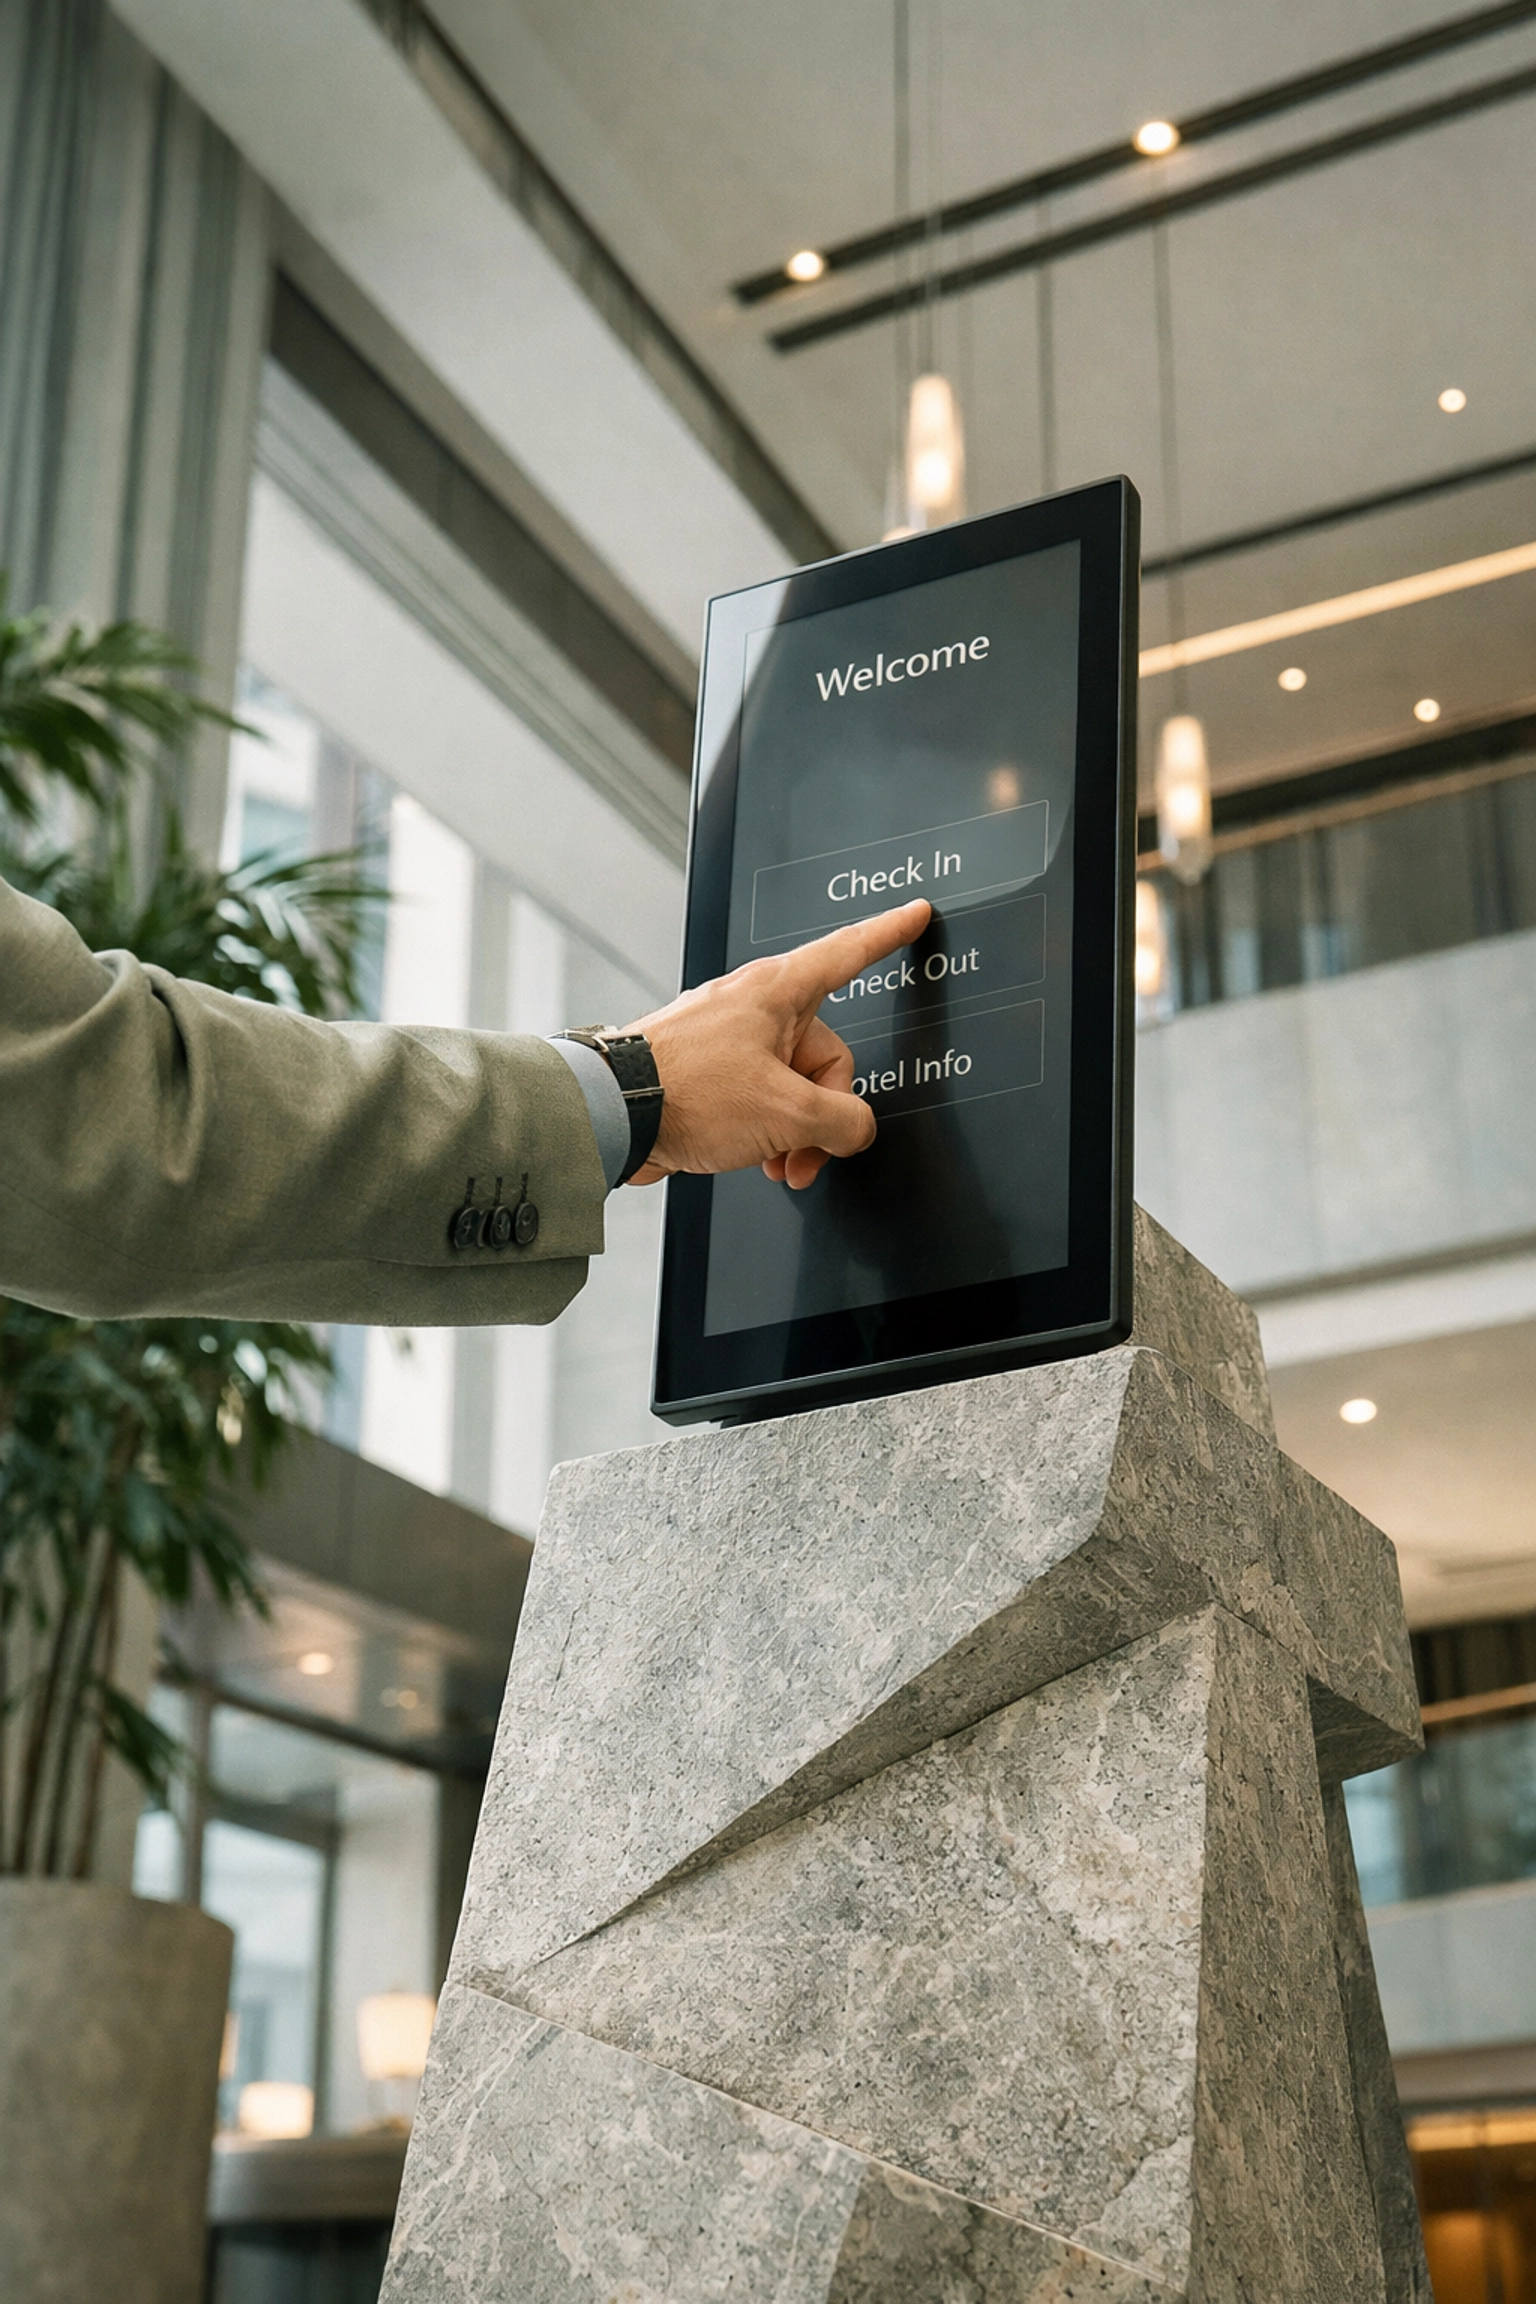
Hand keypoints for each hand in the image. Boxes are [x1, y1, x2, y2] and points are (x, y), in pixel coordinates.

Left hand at [621, 898, 930, 1189]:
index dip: (888, 933)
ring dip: (793, 1132)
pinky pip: (757, 1097)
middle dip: (823, 1113)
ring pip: (791, 1084)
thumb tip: (853, 1130)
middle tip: (809, 1149)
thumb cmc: (687, 1093)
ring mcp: (728, 1039)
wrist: (614, 1116)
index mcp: (779, 991)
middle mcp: (753, 1007)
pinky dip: (764, 1131)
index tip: (914, 914)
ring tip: (778, 1162)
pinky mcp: (706, 1071)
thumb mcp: (788, 1113)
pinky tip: (754, 1158)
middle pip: (825, 1054)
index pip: (849, 952)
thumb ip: (842, 1121)